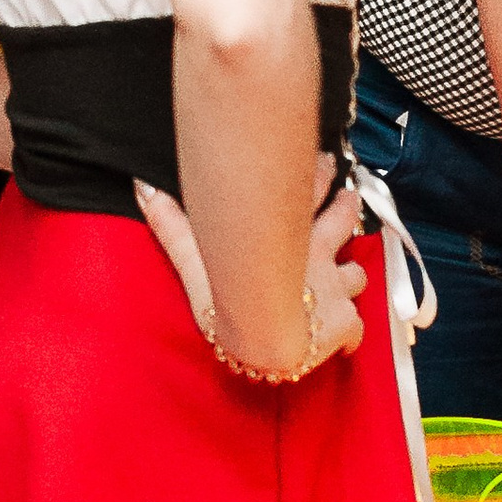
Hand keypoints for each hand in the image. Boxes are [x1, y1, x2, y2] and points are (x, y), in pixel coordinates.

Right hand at [136, 167, 365, 374]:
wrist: (266, 338)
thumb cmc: (233, 299)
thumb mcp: (198, 258)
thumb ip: (173, 226)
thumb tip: (144, 189)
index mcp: (289, 237)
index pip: (311, 192)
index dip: (319, 175)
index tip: (325, 162)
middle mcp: (318, 257)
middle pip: (342, 220)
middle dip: (347, 207)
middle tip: (348, 198)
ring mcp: (335, 289)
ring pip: (357, 272)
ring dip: (353, 271)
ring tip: (352, 267)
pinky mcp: (345, 321)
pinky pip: (356, 328)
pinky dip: (351, 333)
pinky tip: (348, 339)